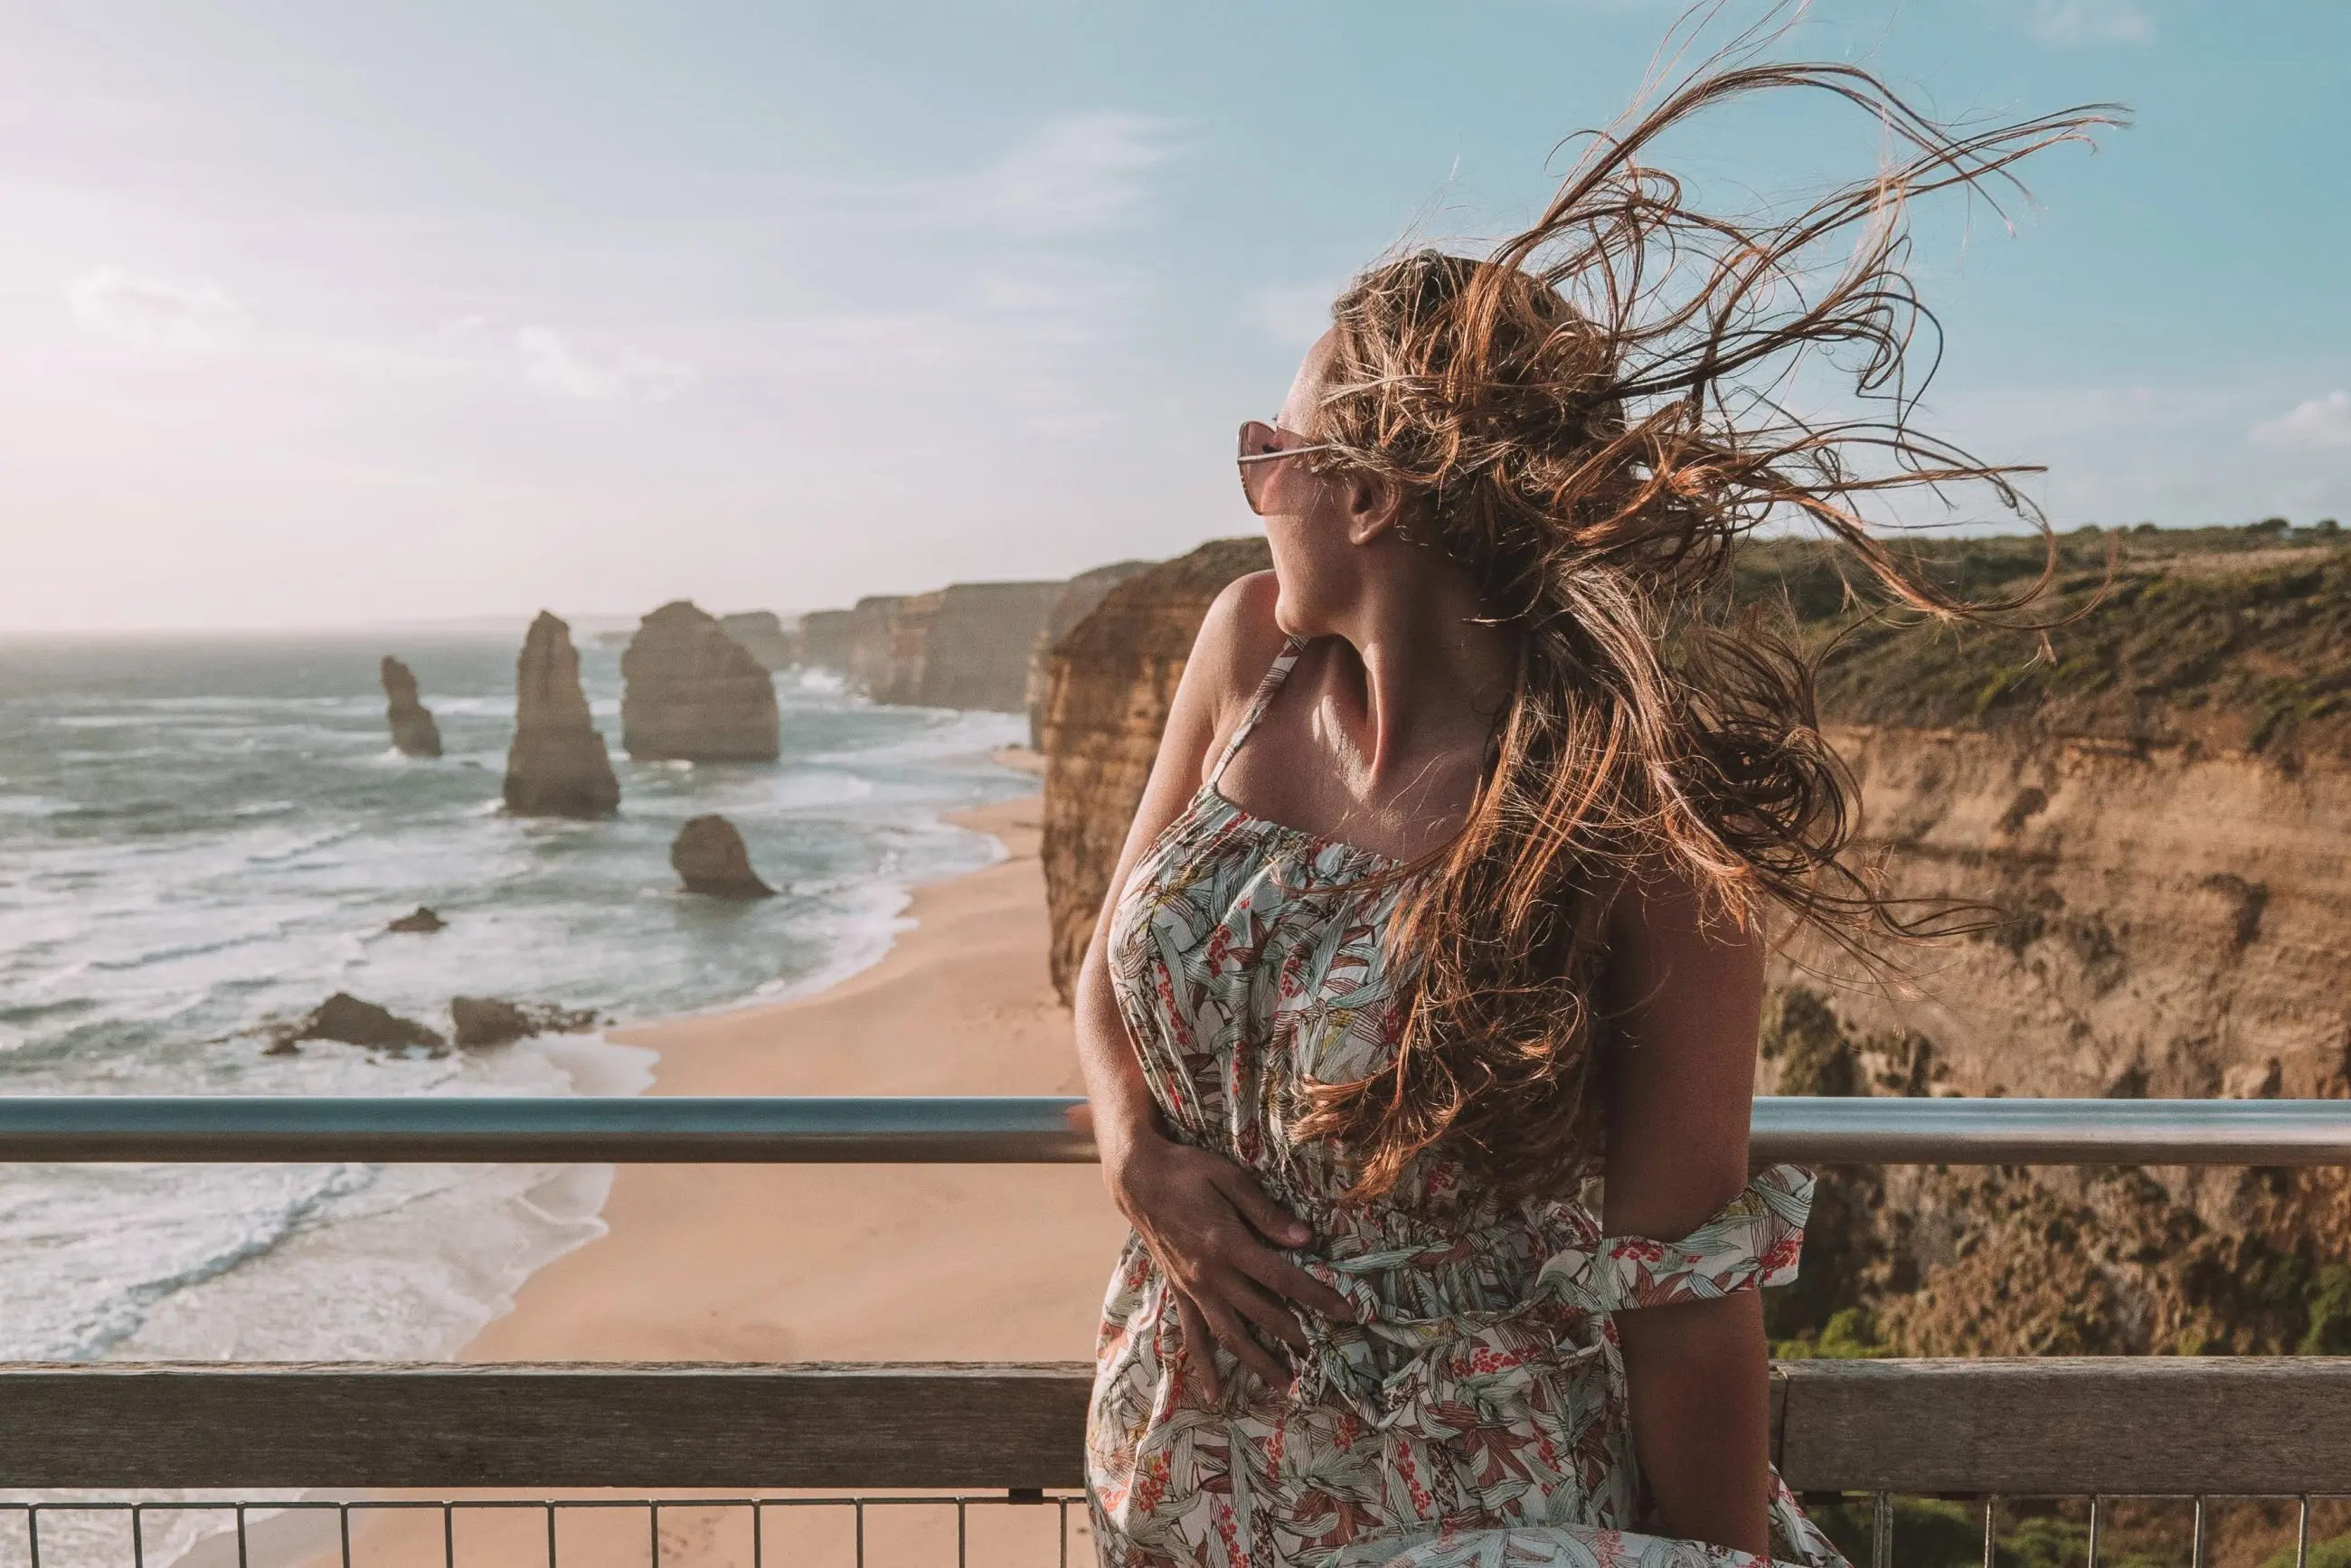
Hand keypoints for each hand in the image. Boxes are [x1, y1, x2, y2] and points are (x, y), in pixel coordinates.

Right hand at [1104, 1128, 1353, 1399]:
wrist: (1137, 1179)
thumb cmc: (1188, 1170)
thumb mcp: (1230, 1178)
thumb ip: (1266, 1212)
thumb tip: (1304, 1238)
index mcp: (1227, 1243)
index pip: (1282, 1278)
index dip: (1317, 1297)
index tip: (1346, 1312)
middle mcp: (1210, 1273)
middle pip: (1262, 1313)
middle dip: (1296, 1335)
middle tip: (1325, 1355)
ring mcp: (1192, 1286)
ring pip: (1230, 1334)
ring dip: (1258, 1361)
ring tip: (1284, 1383)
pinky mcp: (1179, 1290)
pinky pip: (1192, 1334)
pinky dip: (1203, 1365)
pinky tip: (1213, 1392)